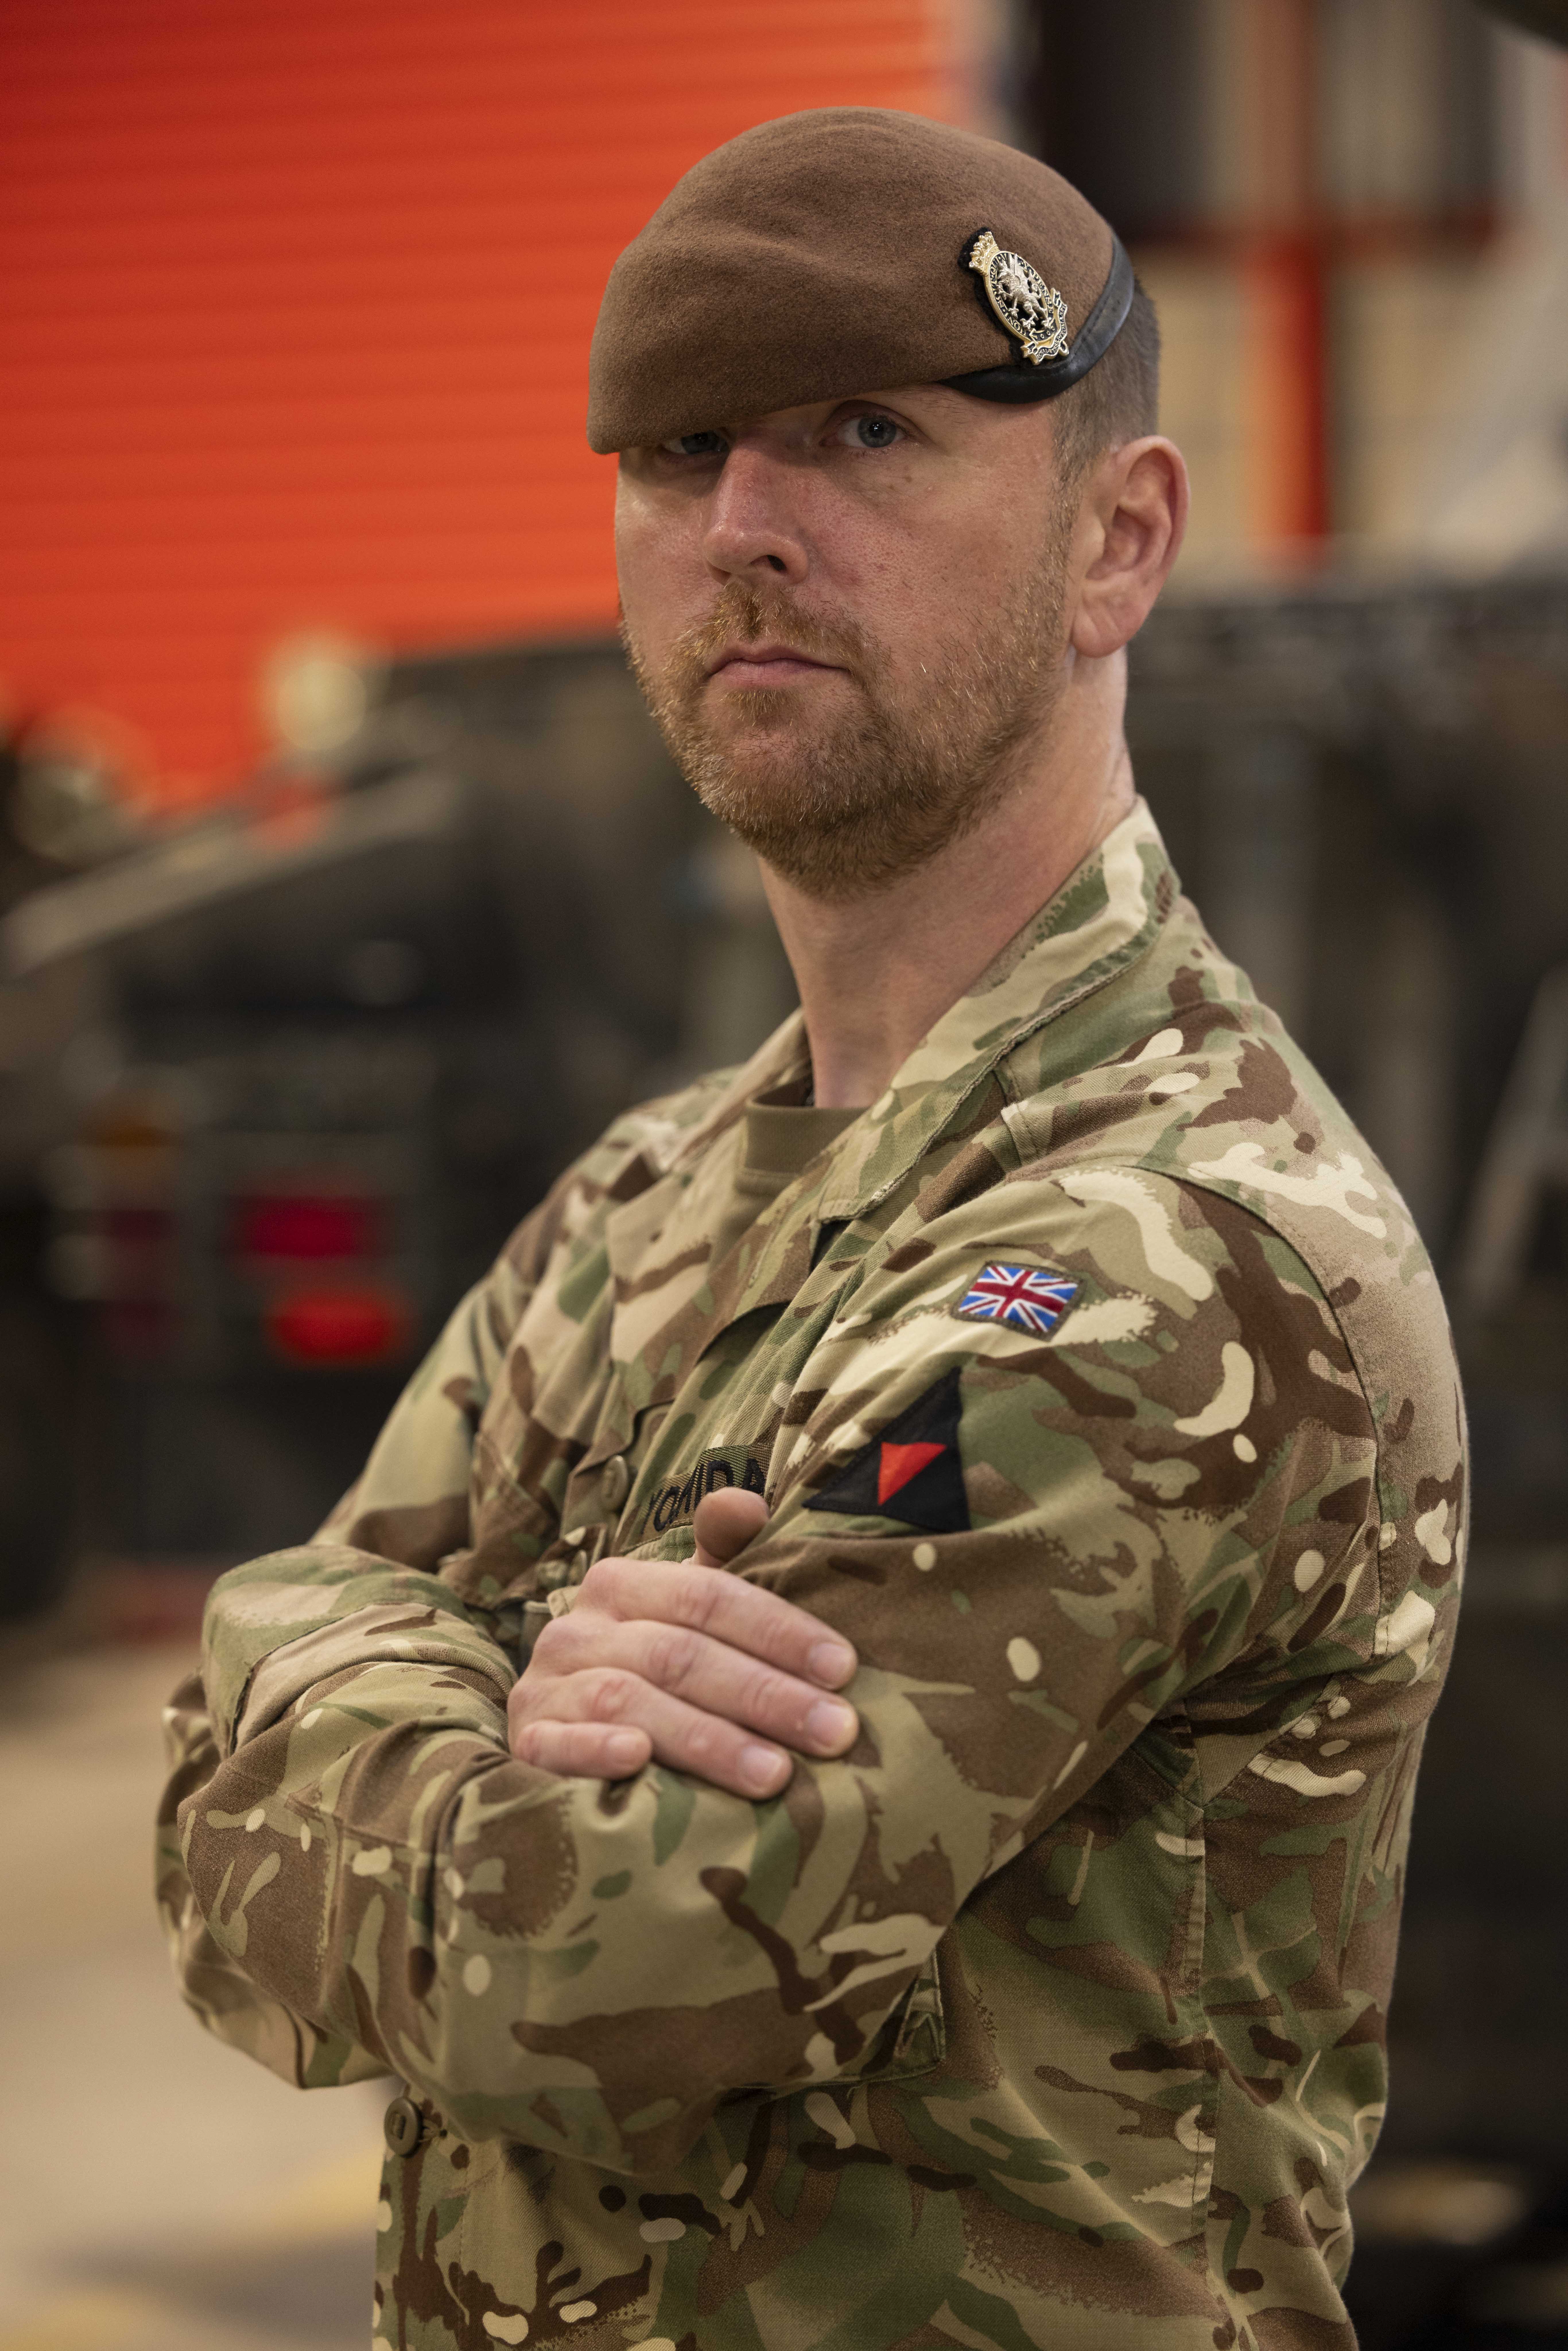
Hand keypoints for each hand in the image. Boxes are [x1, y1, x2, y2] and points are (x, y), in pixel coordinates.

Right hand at [507, 1488, 858, 1796]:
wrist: (555, 1731)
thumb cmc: (643, 1669)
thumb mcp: (677, 1611)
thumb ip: (716, 1560)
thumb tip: (749, 1504)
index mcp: (620, 1585)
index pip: (708, 1597)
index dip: (779, 1630)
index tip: (844, 1668)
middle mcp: (578, 1629)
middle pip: (681, 1654)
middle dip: (765, 1695)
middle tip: (834, 1732)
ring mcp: (546, 1686)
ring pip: (630, 1701)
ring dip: (707, 1738)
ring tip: (775, 1774)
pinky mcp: (526, 1743)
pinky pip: (559, 1744)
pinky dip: (597, 1750)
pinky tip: (639, 1762)